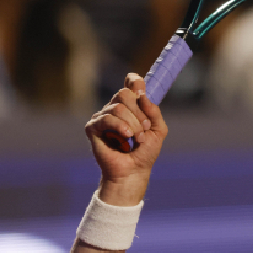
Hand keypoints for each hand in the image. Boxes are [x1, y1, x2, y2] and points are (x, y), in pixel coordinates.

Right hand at [84, 73, 168, 204]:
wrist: (134, 171)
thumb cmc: (145, 151)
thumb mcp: (158, 130)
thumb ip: (154, 112)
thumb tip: (143, 95)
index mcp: (131, 106)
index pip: (130, 83)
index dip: (135, 82)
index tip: (142, 90)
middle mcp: (115, 108)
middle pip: (124, 93)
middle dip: (139, 112)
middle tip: (145, 128)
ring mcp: (103, 117)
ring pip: (118, 107)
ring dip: (133, 124)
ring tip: (136, 138)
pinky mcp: (93, 128)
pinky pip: (106, 118)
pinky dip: (119, 127)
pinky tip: (126, 137)